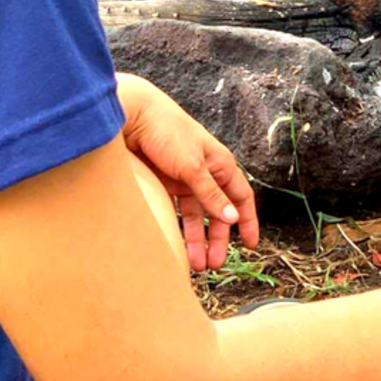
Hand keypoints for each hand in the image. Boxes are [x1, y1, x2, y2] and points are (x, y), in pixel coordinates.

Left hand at [116, 74, 258, 270]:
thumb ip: (211, 194)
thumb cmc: (167, 132)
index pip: (241, 197)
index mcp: (220, 164)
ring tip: (194, 264)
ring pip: (196, 215)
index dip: (247, 221)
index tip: (249, 245)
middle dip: (218, 238)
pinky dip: (178, 228)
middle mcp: (205, 172)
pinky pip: (176, 211)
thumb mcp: (192, 166)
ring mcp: (184, 179)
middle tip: (214, 264)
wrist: (131, 115)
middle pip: (218, 211)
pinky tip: (176, 244)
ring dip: (197, 239)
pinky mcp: (163, 182)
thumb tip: (232, 218)